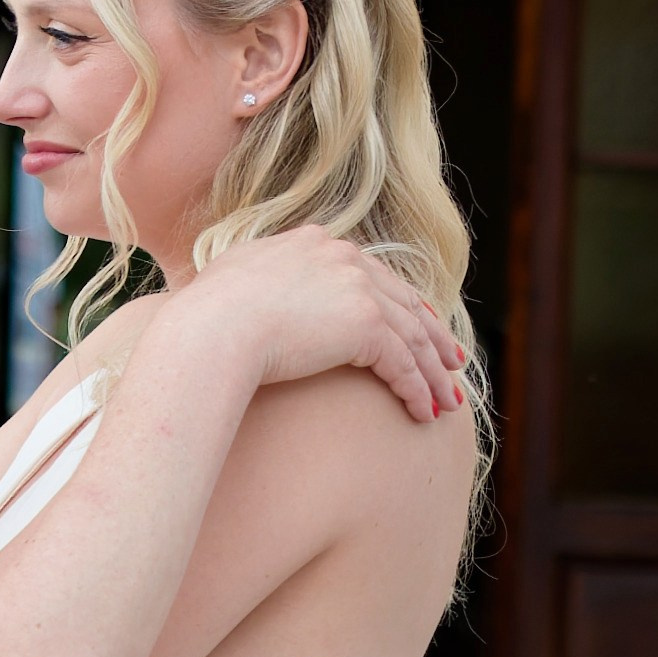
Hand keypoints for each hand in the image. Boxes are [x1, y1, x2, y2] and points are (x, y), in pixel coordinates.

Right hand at [188, 228, 466, 425]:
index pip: (371, 272)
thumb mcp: (233, 279)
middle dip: (432, 336)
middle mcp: (343, 257)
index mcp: (314, 243)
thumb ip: (256, 279)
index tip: (418, 323)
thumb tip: (247, 294)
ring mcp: (357, 288)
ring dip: (432, 372)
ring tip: (447, 400)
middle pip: (403, 300)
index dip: (399, 301)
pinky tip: (423, 413)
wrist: (211, 327)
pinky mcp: (366, 324)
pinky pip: (402, 363)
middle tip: (451, 361)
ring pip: (411, 335)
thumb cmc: (206, 314)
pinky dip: (416, 390)